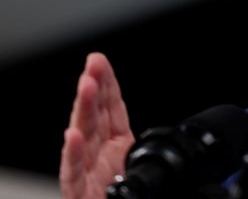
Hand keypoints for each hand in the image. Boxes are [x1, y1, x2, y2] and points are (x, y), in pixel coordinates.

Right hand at [60, 53, 134, 198]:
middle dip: (93, 88)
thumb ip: (147, 149)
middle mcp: (98, 157)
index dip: (107, 85)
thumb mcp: (144, 167)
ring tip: (86, 86)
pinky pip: (73, 175)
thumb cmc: (131, 194)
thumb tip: (175, 137)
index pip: (112, 110)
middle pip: (94, 117)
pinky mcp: (79, 194)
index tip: (100, 61)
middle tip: (93, 64)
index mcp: (117, 147)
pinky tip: (72, 135)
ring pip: (82, 139)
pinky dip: (72, 155)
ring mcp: (87, 175)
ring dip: (84, 111)